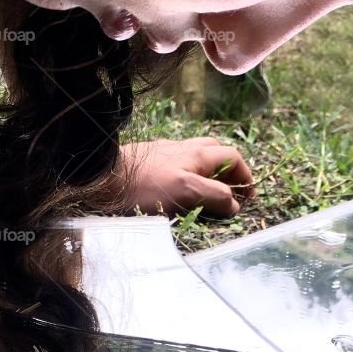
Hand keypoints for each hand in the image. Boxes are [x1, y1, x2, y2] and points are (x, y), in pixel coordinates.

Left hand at [119, 136, 254, 215]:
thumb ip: (214, 194)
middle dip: (230, 170)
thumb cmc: (144, 185)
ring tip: (209, 190)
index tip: (249, 198)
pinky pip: (178, 163)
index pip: (233, 158)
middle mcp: (185, 148)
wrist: (103, 176)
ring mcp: (166, 152)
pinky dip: (189, 173)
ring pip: (197, 156)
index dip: (246, 177)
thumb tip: (234, 203)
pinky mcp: (150, 160)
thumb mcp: (186, 190)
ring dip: (209, 171)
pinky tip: (180, 186)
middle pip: (217, 153)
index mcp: (198, 154)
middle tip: (232, 191)